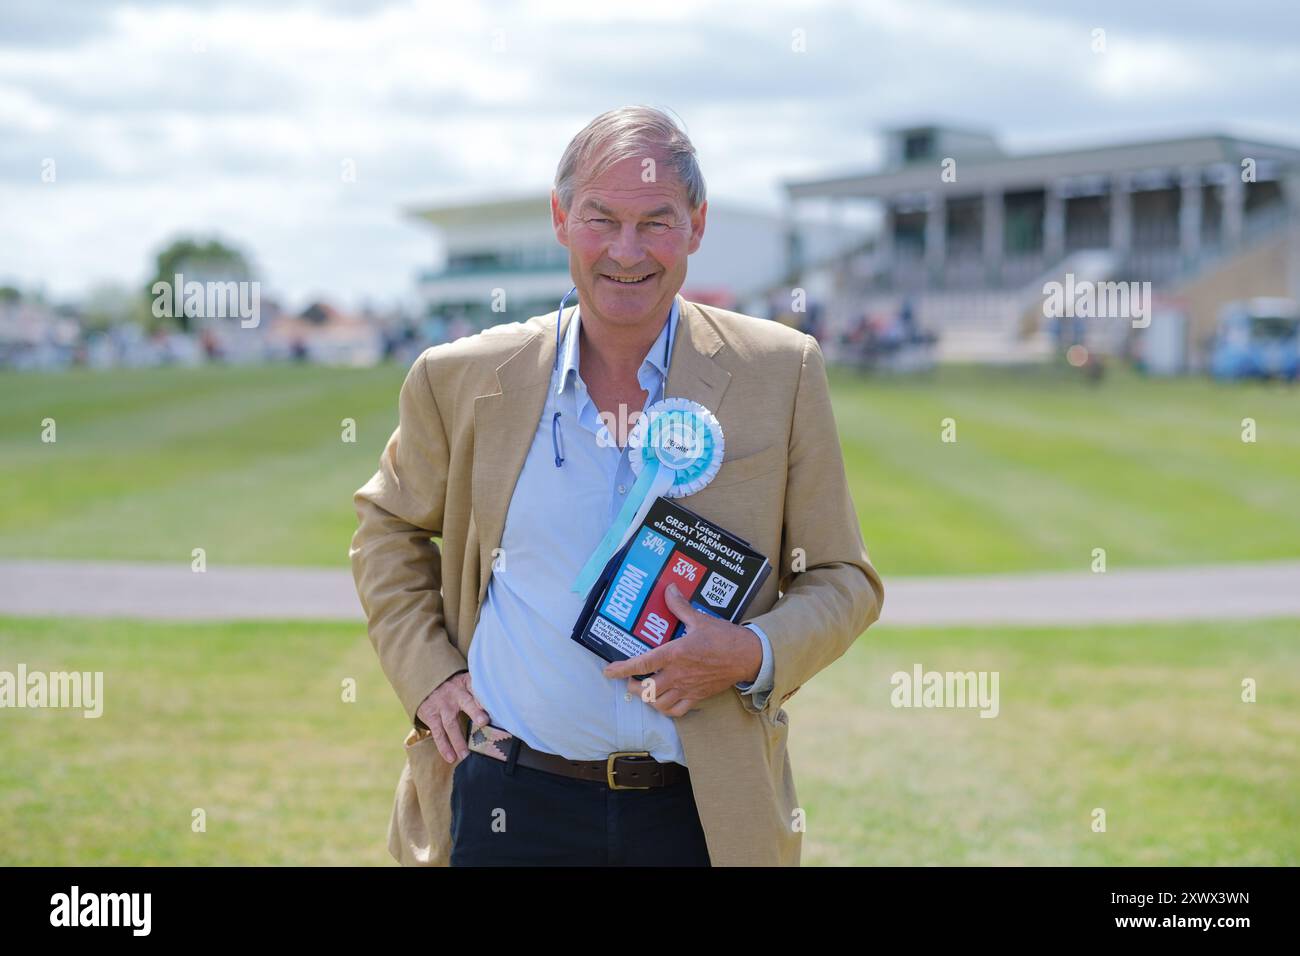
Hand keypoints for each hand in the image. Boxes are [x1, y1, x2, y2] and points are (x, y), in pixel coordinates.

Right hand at [416, 671, 489, 762]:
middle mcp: (455, 694)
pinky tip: (451, 758)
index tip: (495, 704)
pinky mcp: (431, 716)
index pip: (477, 687)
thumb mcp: (466, 682)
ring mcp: (442, 706)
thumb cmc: (454, 687)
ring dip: (458, 740)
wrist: (426, 683)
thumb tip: (504, 704)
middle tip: (484, 722)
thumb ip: (480, 692)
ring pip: (451, 724)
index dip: (485, 695)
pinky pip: (438, 733)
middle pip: (466, 703)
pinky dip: (444, 747)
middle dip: (475, 712)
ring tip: (466, 755)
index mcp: (466, 684)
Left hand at [602, 584, 762, 716]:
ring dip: (647, 699)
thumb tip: (670, 589)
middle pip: (646, 690)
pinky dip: (665, 709)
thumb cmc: (724, 637)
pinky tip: (663, 702)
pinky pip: (676, 711)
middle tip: (629, 680)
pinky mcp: (697, 697)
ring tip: (644, 691)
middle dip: (632, 686)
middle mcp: (677, 674)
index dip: (622, 669)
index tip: (608, 671)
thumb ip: (680, 607)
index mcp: (675, 654)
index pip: (642, 663)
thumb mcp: (700, 619)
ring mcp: (687, 688)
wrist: (747, 656)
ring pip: (658, 703)